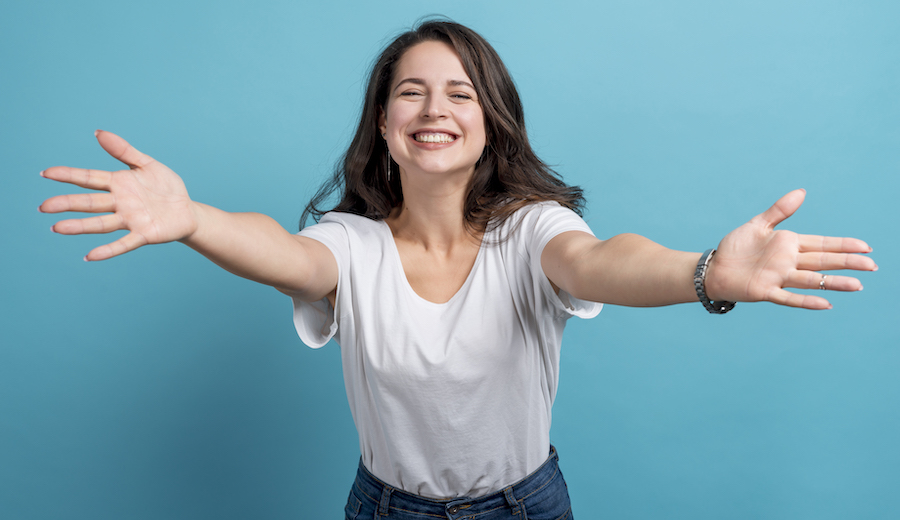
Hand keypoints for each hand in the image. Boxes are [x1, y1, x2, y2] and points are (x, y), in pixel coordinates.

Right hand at [39, 131, 197, 260]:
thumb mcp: (147, 165)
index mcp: (119, 184)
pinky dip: (108, 250)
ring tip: (57, 228)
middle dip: (66, 204)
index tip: (46, 173)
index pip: (89, 178)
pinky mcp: (143, 234)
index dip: (68, 175)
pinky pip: (123, 243)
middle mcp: (120, 203)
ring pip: (100, 223)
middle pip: (89, 203)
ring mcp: (130, 220)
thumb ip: (124, 151)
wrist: (188, 211)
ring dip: (79, 226)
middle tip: (43, 206)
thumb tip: (98, 133)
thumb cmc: (166, 188)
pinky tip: (90, 256)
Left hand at [704, 189, 876, 308]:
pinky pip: (788, 297)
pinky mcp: (765, 291)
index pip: (822, 244)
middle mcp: (788, 262)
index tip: (865, 247)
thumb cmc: (736, 248)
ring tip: (857, 285)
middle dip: (847, 262)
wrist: (714, 268)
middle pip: (823, 262)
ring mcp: (778, 277)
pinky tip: (826, 303)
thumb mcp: (758, 224)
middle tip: (872, 265)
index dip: (843, 245)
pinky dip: (806, 300)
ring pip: (811, 280)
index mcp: (789, 245)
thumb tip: (802, 191)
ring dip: (833, 283)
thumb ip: (780, 210)